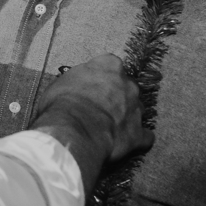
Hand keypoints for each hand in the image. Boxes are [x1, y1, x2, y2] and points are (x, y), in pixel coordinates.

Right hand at [30, 53, 152, 192]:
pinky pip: (144, 137)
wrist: (72, 131)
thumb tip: (77, 87)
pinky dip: (136, 139)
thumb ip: (77, 81)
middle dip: (116, 96)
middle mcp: (128, 84)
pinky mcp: (138, 133)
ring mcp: (136, 109)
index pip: (110, 64)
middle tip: (98, 107)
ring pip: (136, 110)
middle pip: (127, 87)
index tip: (91, 84)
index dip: (100, 76)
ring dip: (126, 116)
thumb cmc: (61, 104)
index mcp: (108, 66)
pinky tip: (125, 142)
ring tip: (108, 127)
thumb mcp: (62, 83)